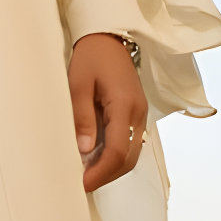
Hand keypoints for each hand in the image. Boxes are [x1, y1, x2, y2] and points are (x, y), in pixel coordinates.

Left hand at [70, 33, 148, 192]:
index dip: (101, 172)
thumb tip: (85, 150)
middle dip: (107, 175)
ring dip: (112, 167)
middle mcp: (138, 113)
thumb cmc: (92, 56)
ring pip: (131, 153)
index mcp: (125, 105)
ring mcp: (140, 114)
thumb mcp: (79, 84)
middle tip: (83, 182)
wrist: (108, 36)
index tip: (83, 183)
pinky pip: (130, 142)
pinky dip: (116, 155)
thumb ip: (83, 117)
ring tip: (88, 171)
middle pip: (128, 158)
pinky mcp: (136, 113)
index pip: (118, 151)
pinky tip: (97, 155)